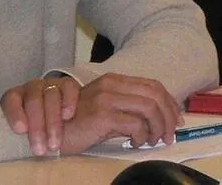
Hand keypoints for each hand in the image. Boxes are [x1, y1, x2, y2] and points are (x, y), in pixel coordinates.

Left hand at [0, 76, 80, 155]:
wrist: (70, 130)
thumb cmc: (41, 138)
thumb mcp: (26, 140)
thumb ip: (18, 139)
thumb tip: (11, 149)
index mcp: (15, 101)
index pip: (10, 99)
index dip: (14, 113)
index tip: (21, 130)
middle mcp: (32, 90)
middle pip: (33, 100)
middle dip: (37, 125)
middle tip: (40, 148)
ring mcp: (51, 85)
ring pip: (51, 95)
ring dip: (53, 121)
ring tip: (54, 143)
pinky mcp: (69, 85)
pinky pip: (68, 89)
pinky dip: (67, 103)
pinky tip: (67, 116)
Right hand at [58, 73, 183, 154]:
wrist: (46, 130)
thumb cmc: (76, 123)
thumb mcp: (106, 110)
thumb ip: (128, 109)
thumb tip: (157, 121)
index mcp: (115, 80)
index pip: (153, 85)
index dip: (169, 102)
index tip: (175, 120)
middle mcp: (112, 84)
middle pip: (155, 93)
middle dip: (168, 115)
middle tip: (170, 134)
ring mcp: (107, 97)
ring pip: (149, 107)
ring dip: (158, 126)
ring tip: (155, 140)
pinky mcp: (102, 114)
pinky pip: (135, 124)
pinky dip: (142, 135)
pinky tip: (136, 142)